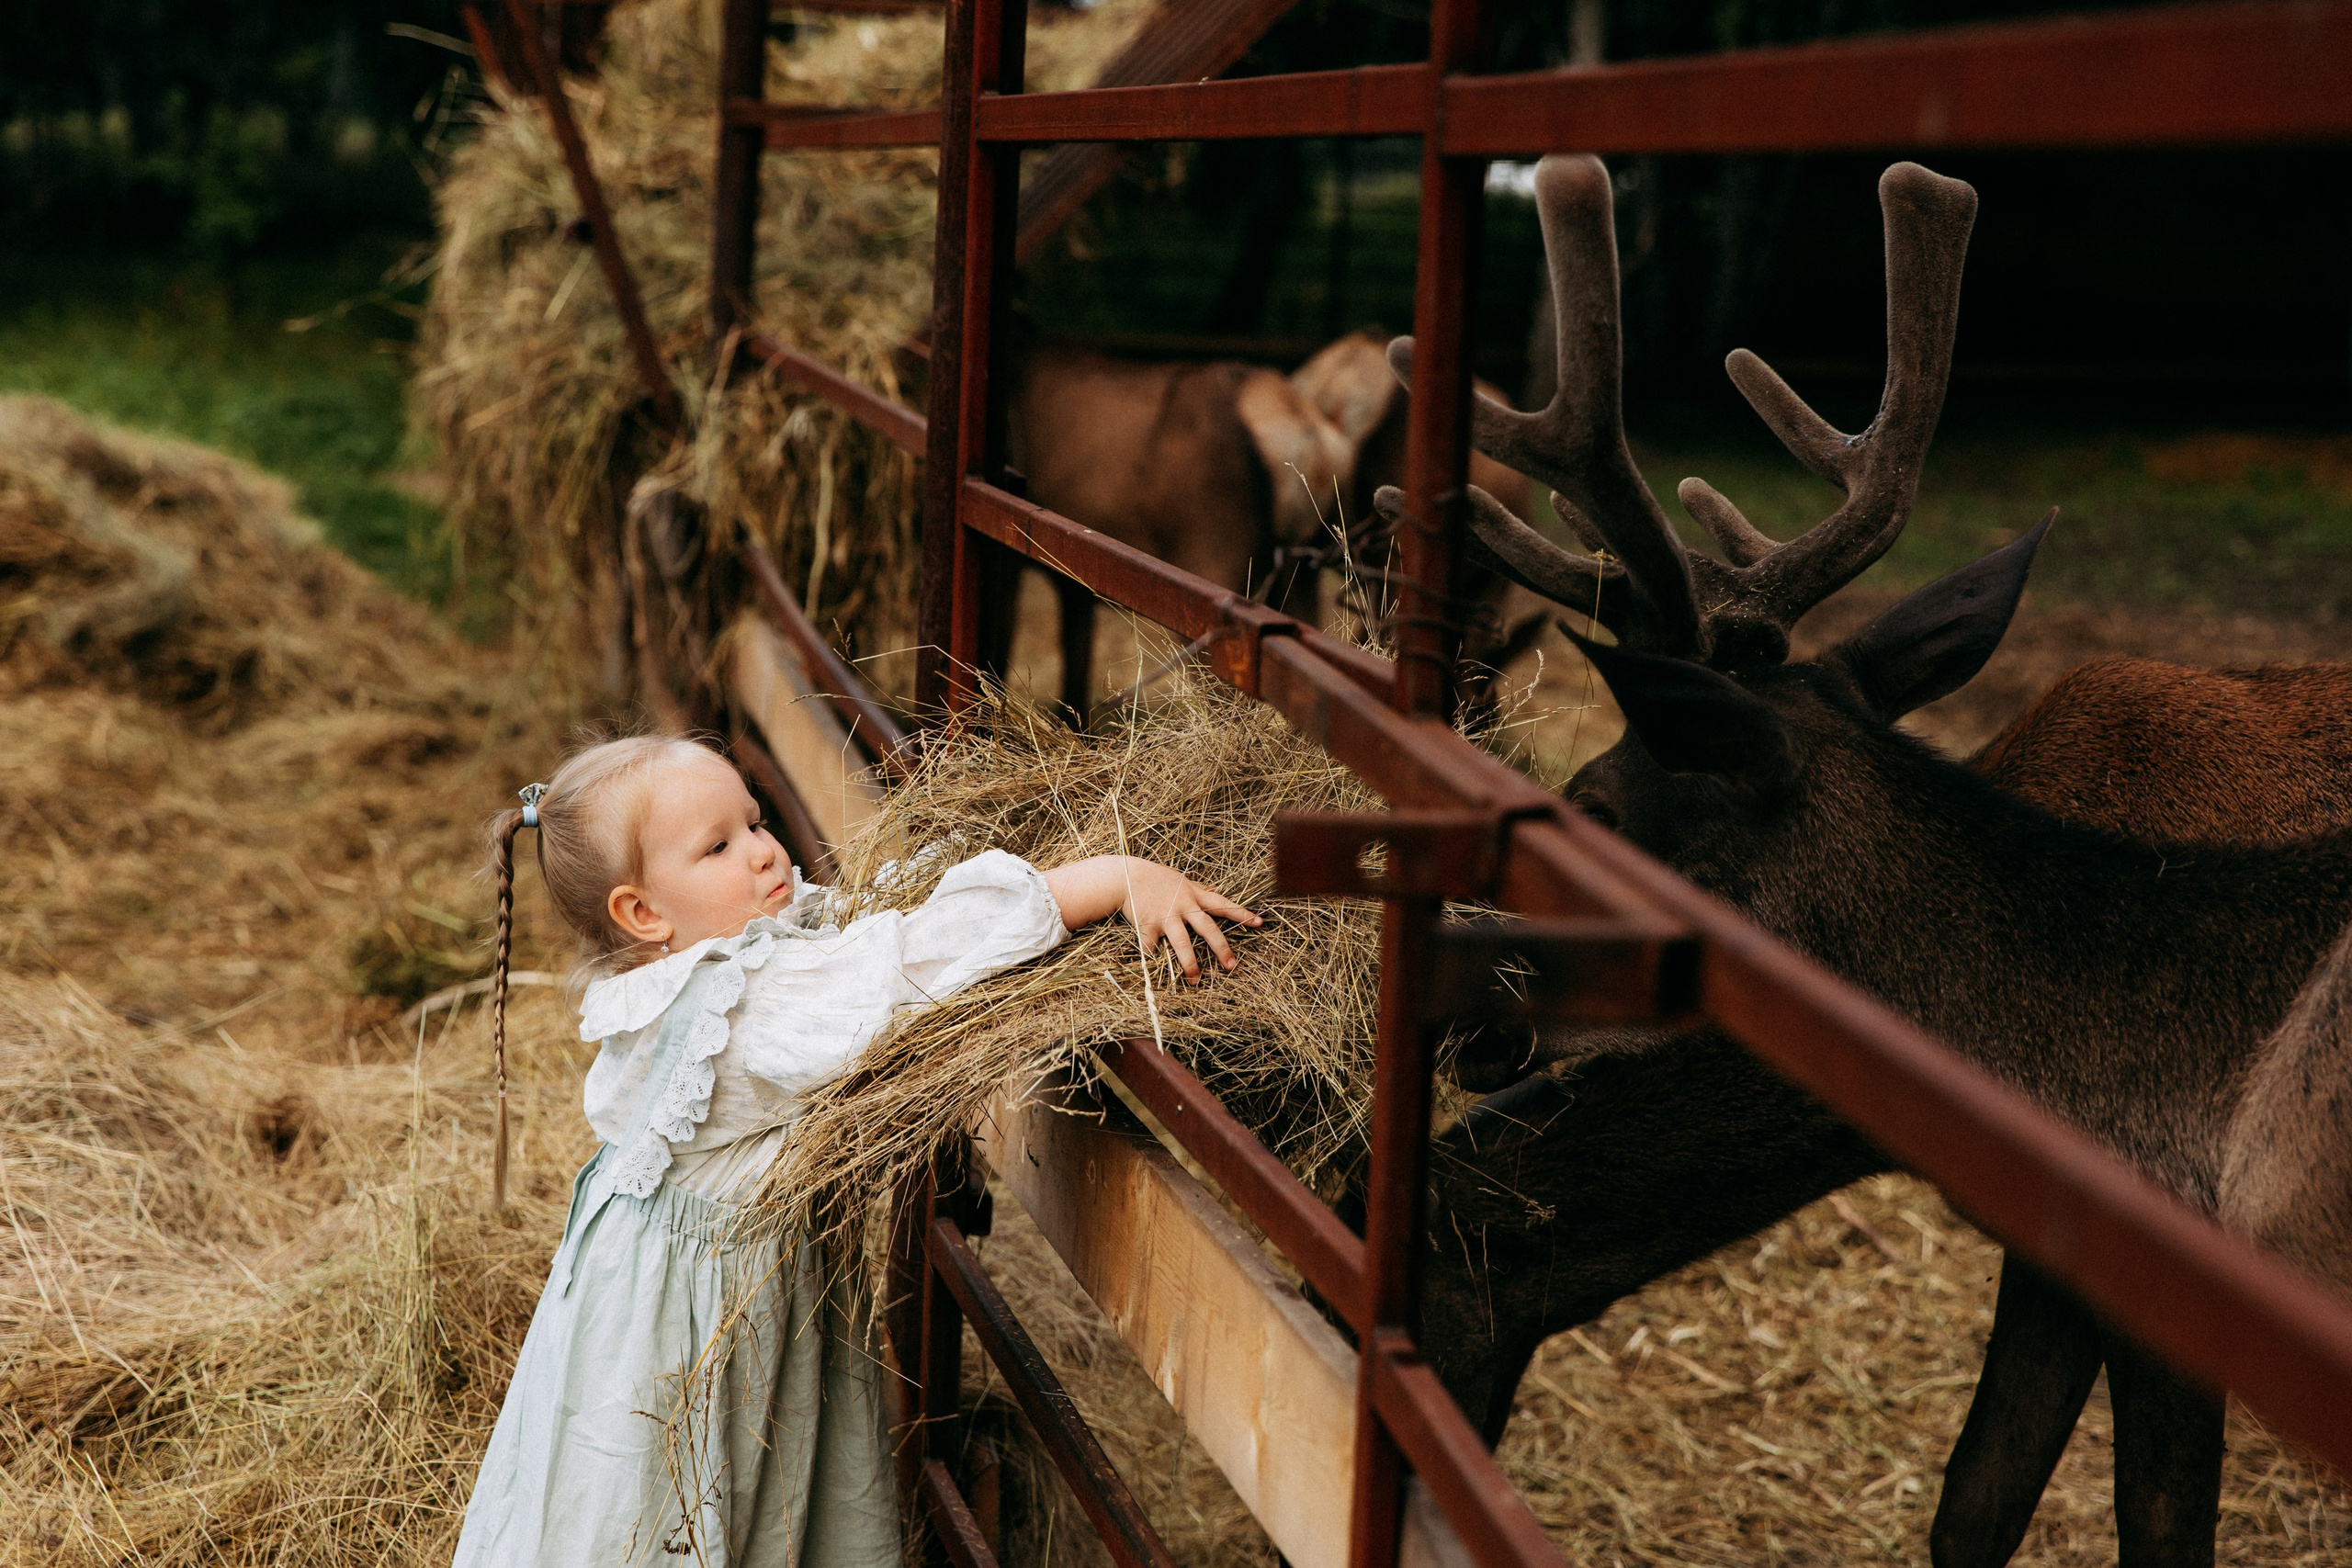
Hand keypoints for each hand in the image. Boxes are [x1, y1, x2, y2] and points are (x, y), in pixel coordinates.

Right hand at [1042, 855, 1261, 982]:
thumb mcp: (1181, 880)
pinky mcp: (1148, 925)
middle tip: (1232, 965)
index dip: (1241, 913)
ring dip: (1190, 964)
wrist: (1125, 875)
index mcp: (1194, 895)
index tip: (1259, 922)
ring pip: (1182, 943)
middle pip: (1207, 929)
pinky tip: (1153, 972)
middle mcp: (1183, 906)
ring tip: (1196, 980)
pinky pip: (1151, 947)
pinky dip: (1152, 959)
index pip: (1223, 904)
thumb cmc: (1155, 878)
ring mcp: (1166, 917)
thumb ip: (1198, 889)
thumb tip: (1214, 890)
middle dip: (1221, 948)